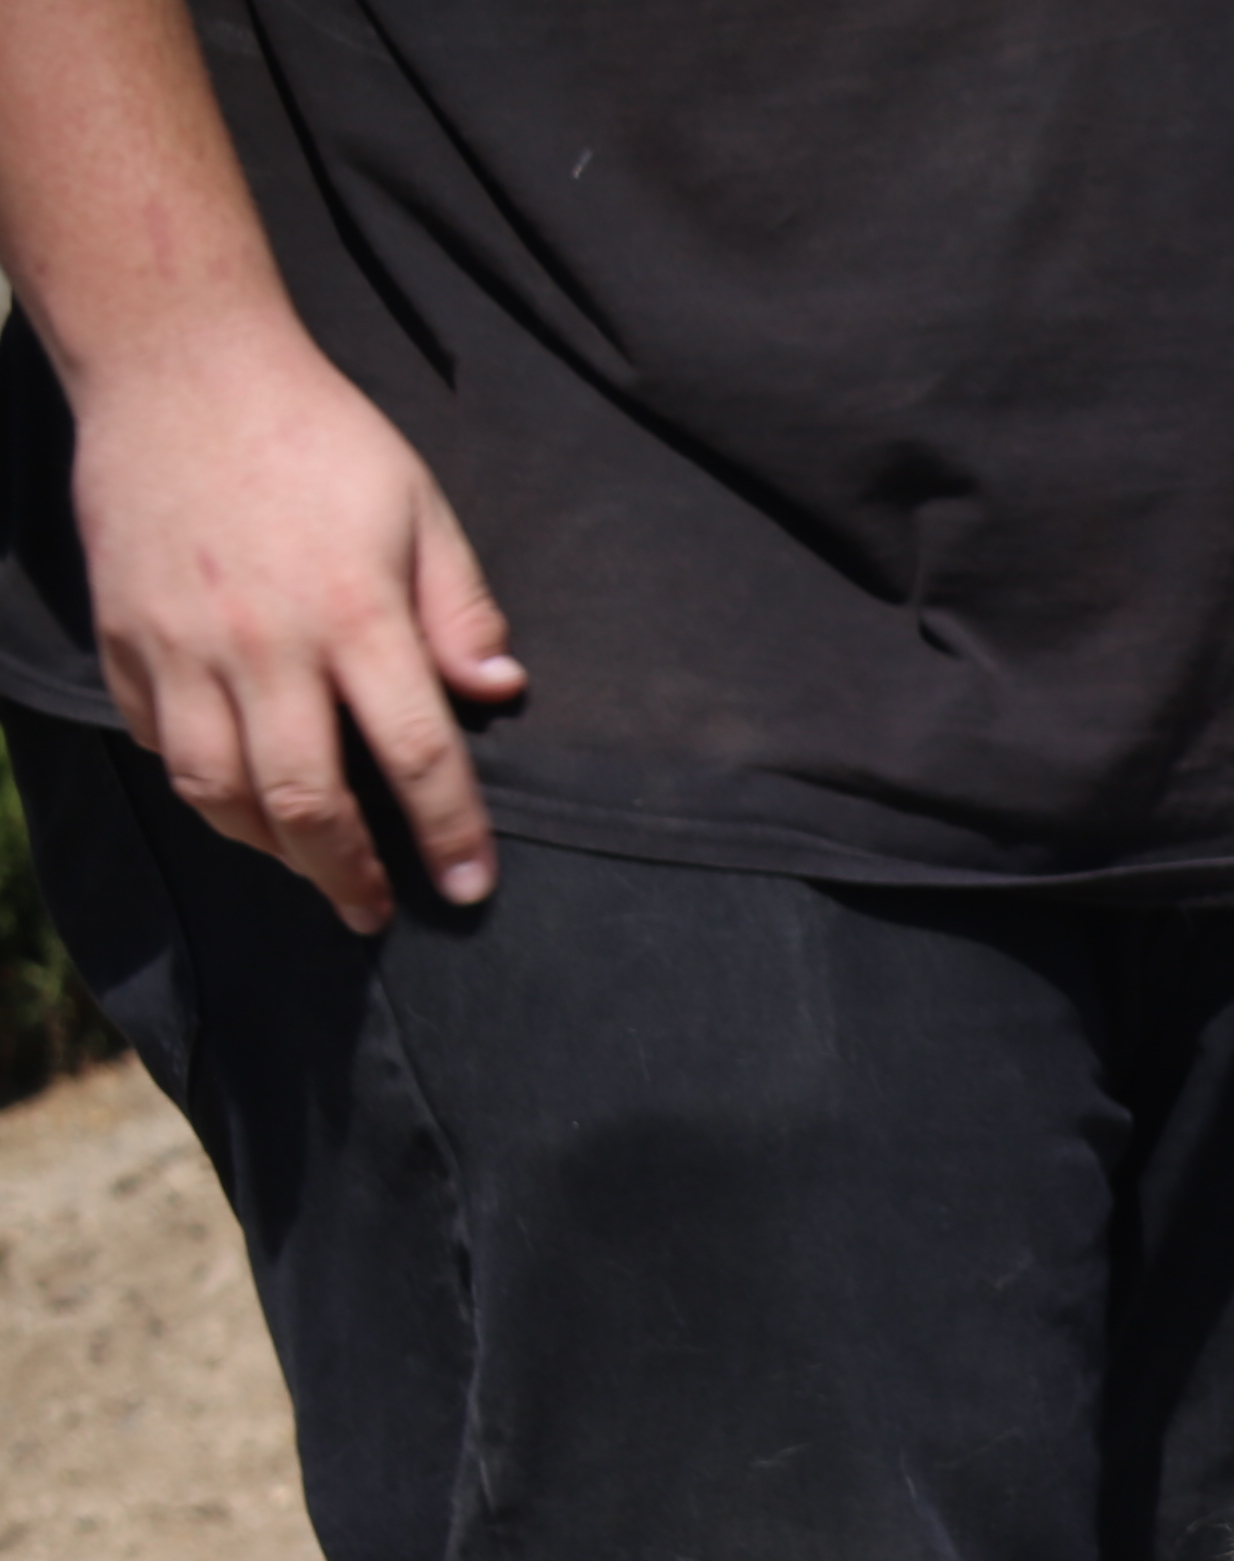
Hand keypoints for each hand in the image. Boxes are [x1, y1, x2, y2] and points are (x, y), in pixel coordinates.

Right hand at [70, 325, 516, 930]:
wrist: (177, 367)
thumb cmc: (317, 437)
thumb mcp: (418, 506)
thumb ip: (461, 609)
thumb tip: (502, 694)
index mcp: (355, 613)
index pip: (417, 754)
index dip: (449, 832)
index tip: (470, 888)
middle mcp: (264, 642)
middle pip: (305, 800)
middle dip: (346, 874)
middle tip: (374, 912)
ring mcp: (182, 642)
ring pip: (217, 790)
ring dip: (268, 849)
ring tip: (309, 870)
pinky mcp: (124, 635)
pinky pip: (158, 741)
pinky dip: (199, 788)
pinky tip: (237, 802)